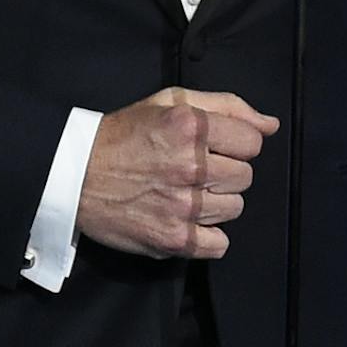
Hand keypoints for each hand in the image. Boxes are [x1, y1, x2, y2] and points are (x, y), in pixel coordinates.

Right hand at [75, 87, 278, 259]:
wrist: (75, 176)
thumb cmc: (125, 134)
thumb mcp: (171, 101)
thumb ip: (227, 106)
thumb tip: (271, 125)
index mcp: (191, 127)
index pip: (252, 142)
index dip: (236, 143)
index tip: (215, 146)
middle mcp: (190, 166)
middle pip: (245, 176)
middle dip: (225, 172)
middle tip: (196, 170)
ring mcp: (182, 206)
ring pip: (234, 208)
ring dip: (216, 202)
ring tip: (187, 194)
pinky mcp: (172, 239)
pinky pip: (219, 245)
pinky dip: (208, 237)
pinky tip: (188, 221)